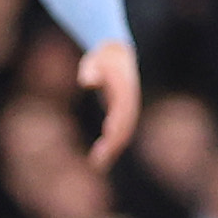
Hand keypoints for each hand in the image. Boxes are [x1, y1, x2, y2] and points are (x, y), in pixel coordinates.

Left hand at [79, 41, 141, 167]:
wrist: (117, 53)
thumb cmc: (103, 57)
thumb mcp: (95, 60)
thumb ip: (90, 69)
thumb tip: (87, 80)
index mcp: (126, 91)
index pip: (123, 111)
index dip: (116, 125)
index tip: (106, 138)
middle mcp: (130, 103)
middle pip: (125, 128)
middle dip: (113, 145)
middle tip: (98, 161)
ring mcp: (128, 110)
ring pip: (123, 134)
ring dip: (112, 150)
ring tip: (96, 164)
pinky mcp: (122, 115)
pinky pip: (119, 133)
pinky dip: (111, 146)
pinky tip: (98, 157)